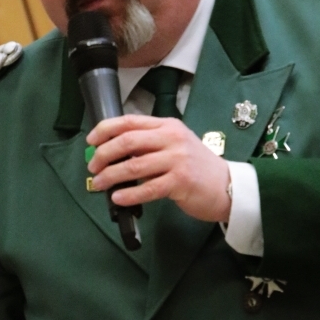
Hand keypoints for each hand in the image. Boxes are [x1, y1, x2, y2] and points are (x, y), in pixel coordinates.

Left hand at [86, 115, 231, 221]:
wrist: (228, 186)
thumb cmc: (197, 167)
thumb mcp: (175, 145)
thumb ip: (150, 144)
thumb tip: (114, 152)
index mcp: (167, 126)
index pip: (129, 122)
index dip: (105, 130)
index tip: (91, 141)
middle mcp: (172, 139)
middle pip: (127, 142)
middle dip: (103, 154)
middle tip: (93, 166)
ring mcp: (177, 160)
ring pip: (134, 165)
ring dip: (110, 176)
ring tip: (99, 184)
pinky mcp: (181, 182)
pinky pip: (148, 188)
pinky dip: (129, 194)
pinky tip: (118, 198)